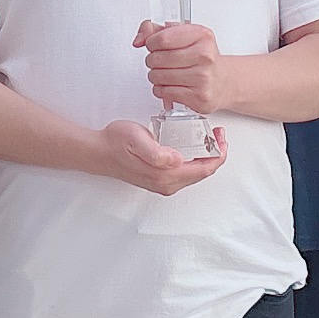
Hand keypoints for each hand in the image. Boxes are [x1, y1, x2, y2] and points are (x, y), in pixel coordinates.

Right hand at [95, 117, 226, 196]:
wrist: (98, 152)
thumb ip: (157, 152)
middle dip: (215, 153)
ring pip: (195, 173)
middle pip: (203, 172)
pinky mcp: (159, 180)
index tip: (220, 136)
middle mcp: (167, 184)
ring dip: (206, 156)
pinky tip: (192, 145)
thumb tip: (177, 160)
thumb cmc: (115, 142)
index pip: (204, 169)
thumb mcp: (136, 140)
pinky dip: (195, 159)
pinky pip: (186, 172)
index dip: (218, 153)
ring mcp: (163, 184)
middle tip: (217, 133)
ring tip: (208, 137)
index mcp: (166, 176)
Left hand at [135, 19, 228, 111]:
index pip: (162, 38)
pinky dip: (161, 89)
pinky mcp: (198, 97)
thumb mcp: (184, 35)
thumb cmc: (202, 58)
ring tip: (166, 73)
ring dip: (155, 76)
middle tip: (160, 61)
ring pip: (158, 76)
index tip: (154, 45)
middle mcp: (205, 56)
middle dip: (152, 60)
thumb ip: (156, 30)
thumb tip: (139, 39)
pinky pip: (164, 92)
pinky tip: (171, 85)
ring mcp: (203, 78)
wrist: (224, 81)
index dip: (151, 43)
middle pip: (157, 58)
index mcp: (202, 36)